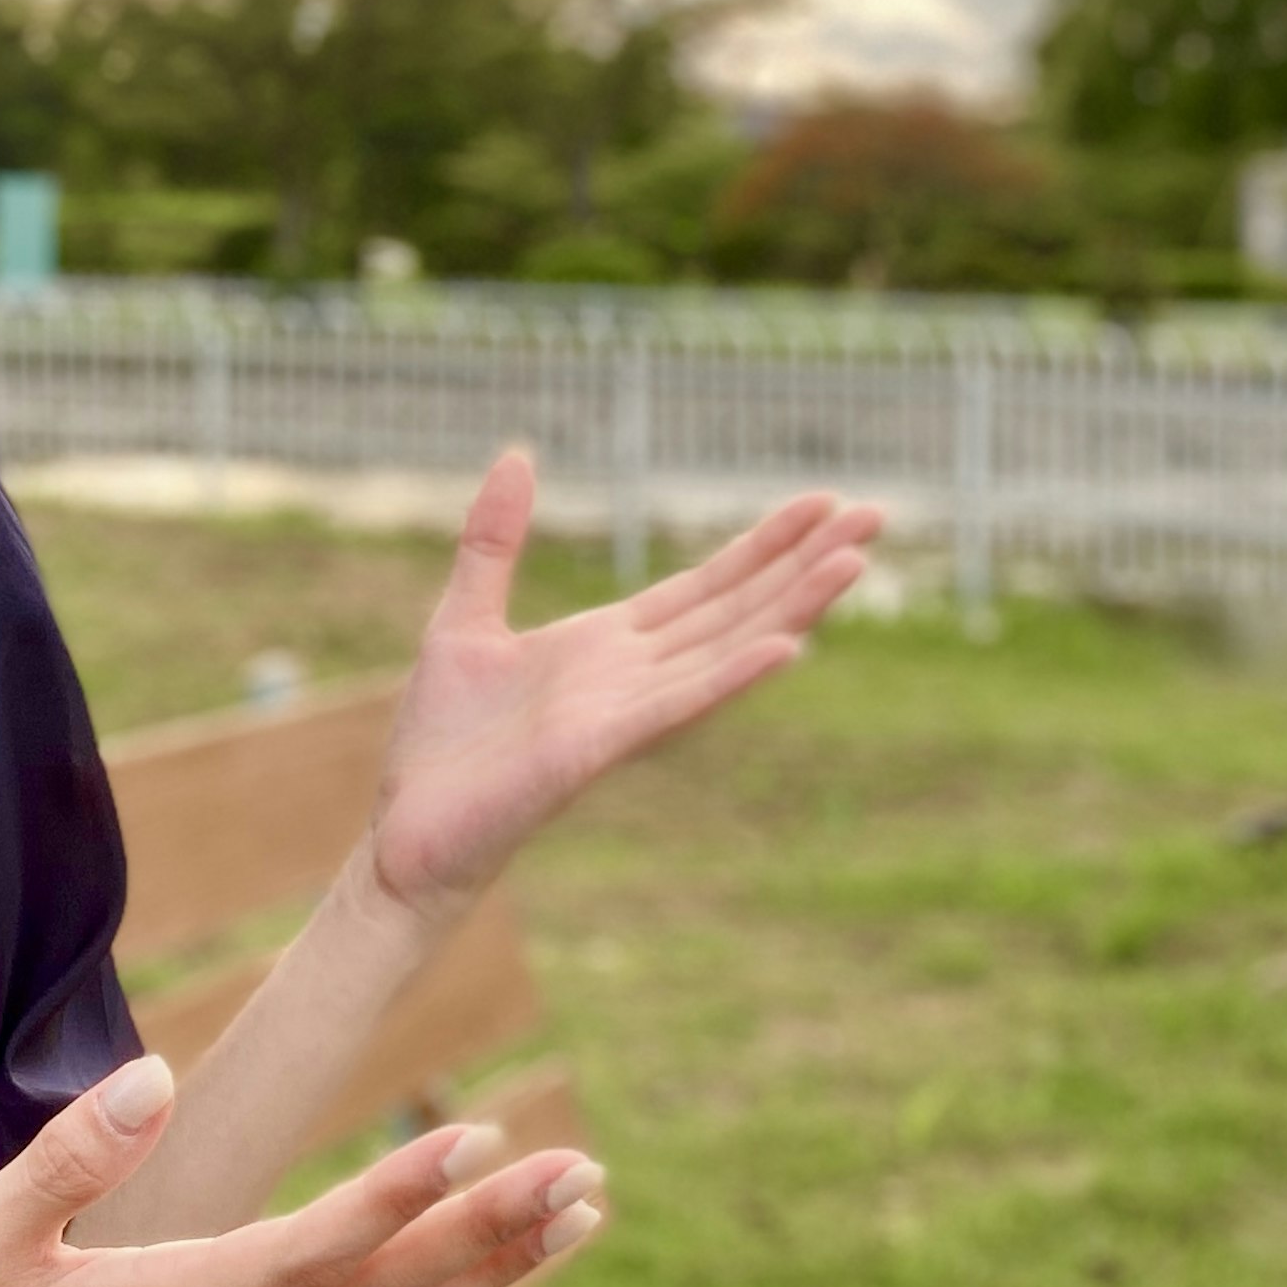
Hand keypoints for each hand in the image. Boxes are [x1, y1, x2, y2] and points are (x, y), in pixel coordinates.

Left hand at [367, 454, 880, 918]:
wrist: (409, 833)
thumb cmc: (443, 744)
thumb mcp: (463, 618)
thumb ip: (494, 541)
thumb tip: (516, 454)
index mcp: (610, 647)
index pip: (705, 585)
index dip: (763, 543)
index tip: (821, 500)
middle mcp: (634, 677)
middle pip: (736, 608)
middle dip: (804, 563)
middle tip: (877, 515)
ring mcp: (625, 713)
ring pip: (725, 649)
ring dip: (792, 607)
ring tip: (855, 563)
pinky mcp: (598, 748)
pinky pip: (677, 704)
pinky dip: (732, 675)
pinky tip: (787, 646)